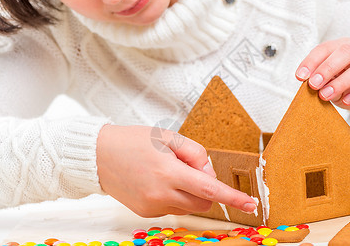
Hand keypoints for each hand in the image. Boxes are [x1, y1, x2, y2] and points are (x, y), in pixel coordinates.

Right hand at [96, 124, 256, 216]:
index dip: (233, 198)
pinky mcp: (145, 213)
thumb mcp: (168, 137)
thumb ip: (194, 153)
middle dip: (206, 188)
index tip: (252, 205)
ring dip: (189, 192)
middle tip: (188, 167)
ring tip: (168, 172)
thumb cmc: (133, 141)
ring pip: (188, 206)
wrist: (98, 156)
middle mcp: (161, 194)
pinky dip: (174, 197)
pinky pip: (172, 208)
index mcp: (169, 172)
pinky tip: (157, 182)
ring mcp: (152, 207)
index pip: (210, 189)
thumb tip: (209, 174)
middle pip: (203, 201)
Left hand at [295, 38, 349, 118]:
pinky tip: (346, 100)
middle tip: (313, 84)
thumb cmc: (349, 88)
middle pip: (346, 51)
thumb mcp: (331, 84)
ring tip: (326, 95)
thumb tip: (310, 83)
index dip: (311, 61)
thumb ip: (322, 81)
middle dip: (327, 68)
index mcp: (343, 47)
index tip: (300, 76)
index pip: (326, 48)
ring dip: (340, 82)